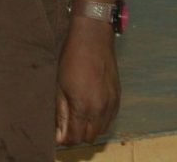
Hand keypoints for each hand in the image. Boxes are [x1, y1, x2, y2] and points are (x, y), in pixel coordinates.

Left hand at [56, 19, 119, 145]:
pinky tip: (91, 110)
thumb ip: (61, 112)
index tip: (58, 133)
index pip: (76, 137)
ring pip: (101, 130)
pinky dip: (100, 120)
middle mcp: (101, 109)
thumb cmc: (71, 58)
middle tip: (66, 125)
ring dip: (89, 129)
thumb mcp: (59, 86)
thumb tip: (59, 133)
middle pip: (89, 137)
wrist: (92, 37)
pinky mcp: (118, 97)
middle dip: (77, 135)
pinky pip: (111, 119)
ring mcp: (112, 103)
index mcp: (84, 106)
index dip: (65, 138)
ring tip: (78, 117)